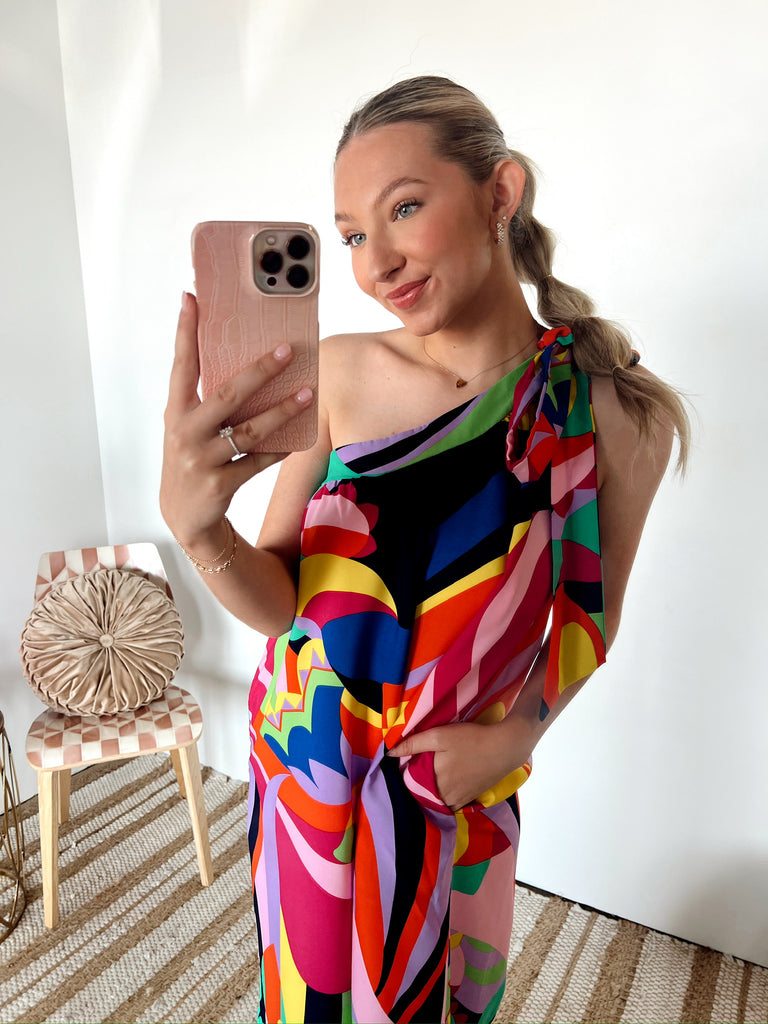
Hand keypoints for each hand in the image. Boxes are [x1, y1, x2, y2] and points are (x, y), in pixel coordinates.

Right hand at [160, 292, 312, 553]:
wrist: (185, 518)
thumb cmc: (193, 461)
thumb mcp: (190, 428)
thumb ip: (207, 400)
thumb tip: (248, 364)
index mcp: (176, 412)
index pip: (181, 366)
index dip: (184, 333)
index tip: (190, 300)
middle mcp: (185, 433)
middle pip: (226, 395)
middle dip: (259, 371)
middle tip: (287, 350)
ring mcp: (201, 460)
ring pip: (249, 430)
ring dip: (281, 411)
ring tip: (307, 394)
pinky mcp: (219, 484)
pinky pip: (257, 461)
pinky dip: (279, 448)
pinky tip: (298, 437)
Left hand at [388, 719, 532, 811]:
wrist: (505, 748)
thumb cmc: (471, 739)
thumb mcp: (439, 736)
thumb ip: (413, 744)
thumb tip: (389, 753)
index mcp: (434, 781)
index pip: (410, 785)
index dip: (406, 775)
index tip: (407, 765)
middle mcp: (446, 796)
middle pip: (423, 795)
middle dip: (418, 785)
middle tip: (420, 769)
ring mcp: (459, 800)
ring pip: (437, 802)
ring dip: (431, 794)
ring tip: (433, 777)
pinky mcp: (470, 800)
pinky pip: (451, 805)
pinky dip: (445, 799)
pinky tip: (447, 785)